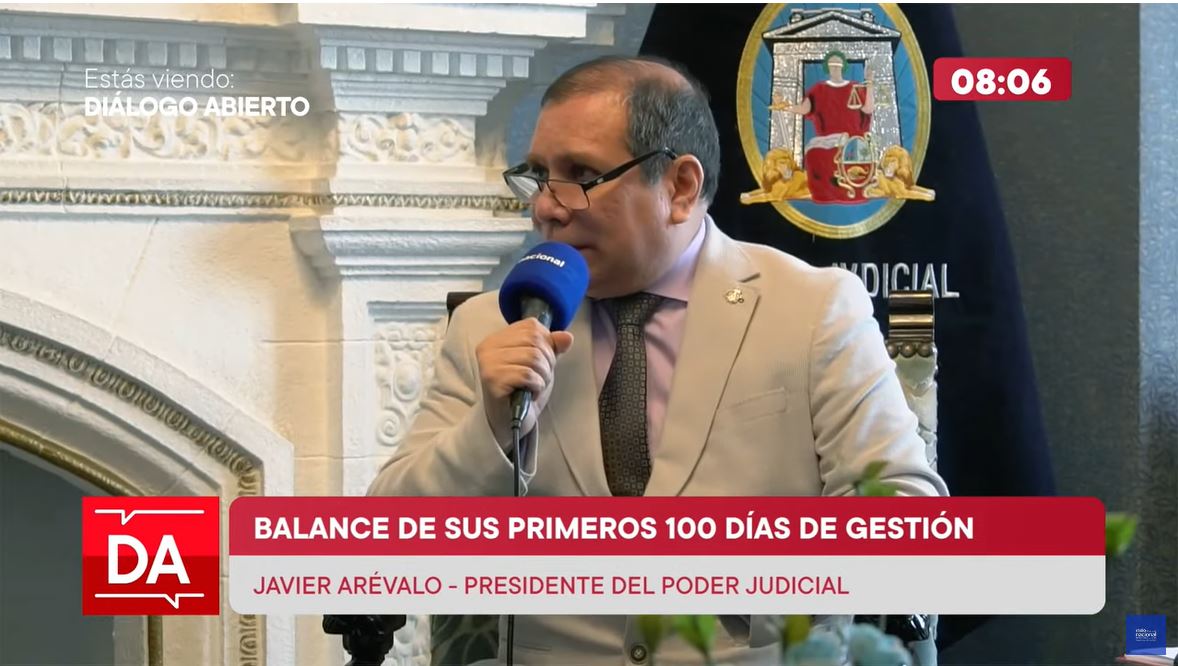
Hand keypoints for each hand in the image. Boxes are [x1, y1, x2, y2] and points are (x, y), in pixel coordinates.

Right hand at [475, 318, 574, 451]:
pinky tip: (529, 393)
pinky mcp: (492, 380)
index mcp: (497, 338)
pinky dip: (537, 385)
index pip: (531, 326)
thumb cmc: (522, 391)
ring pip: (533, 357)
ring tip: (534, 386)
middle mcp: (488, 347)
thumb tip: (567, 337)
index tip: (542, 363)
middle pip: (534, 340)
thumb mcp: (540, 364)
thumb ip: (552, 347)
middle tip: (539, 378)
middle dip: (547, 361)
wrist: (509, 422)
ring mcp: (488, 363)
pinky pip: (527, 374)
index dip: (547, 344)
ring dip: (543, 375)